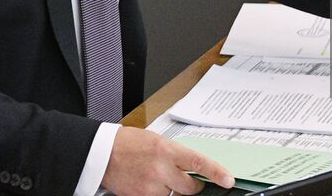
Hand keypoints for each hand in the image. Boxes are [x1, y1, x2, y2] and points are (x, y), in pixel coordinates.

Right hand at [102, 126, 233, 195]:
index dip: (216, 172)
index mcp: (167, 149)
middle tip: (192, 181)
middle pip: (190, 187)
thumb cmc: (129, 143)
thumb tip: (193, 167)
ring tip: (162, 178)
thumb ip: (175, 155)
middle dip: (194, 186)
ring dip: (174, 191)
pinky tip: (152, 184)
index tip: (228, 180)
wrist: (103, 153)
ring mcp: (150, 186)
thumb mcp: (157, 141)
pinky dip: (160, 195)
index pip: (199, 163)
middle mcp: (161, 169)